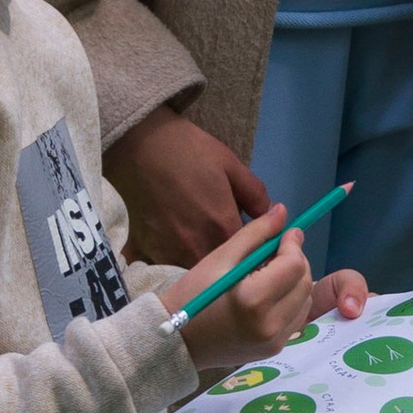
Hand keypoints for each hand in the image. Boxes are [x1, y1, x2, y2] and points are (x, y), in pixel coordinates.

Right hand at [105, 105, 265, 264]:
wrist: (139, 143)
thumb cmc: (189, 150)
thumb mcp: (232, 165)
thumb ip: (255, 195)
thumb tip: (273, 216)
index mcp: (223, 227)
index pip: (250, 254)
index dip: (255, 250)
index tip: (255, 243)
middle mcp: (197, 246)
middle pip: (221, 266)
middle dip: (229, 260)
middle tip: (225, 239)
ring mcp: (169, 251)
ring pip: (194, 269)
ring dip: (202, 262)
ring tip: (199, 241)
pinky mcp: (146, 249)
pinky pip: (165, 264)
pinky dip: (173, 258)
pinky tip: (173, 242)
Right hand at [162, 212, 368, 374]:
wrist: (177, 339)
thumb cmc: (193, 293)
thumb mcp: (221, 257)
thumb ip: (255, 233)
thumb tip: (283, 212)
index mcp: (253, 300)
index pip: (293, 264)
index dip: (293, 243)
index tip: (287, 233)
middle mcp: (270, 324)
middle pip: (305, 282)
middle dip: (296, 261)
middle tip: (277, 252)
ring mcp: (275, 341)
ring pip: (305, 300)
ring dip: (296, 281)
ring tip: (271, 274)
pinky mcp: (275, 349)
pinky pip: (297, 318)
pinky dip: (291, 301)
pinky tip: (270, 294)